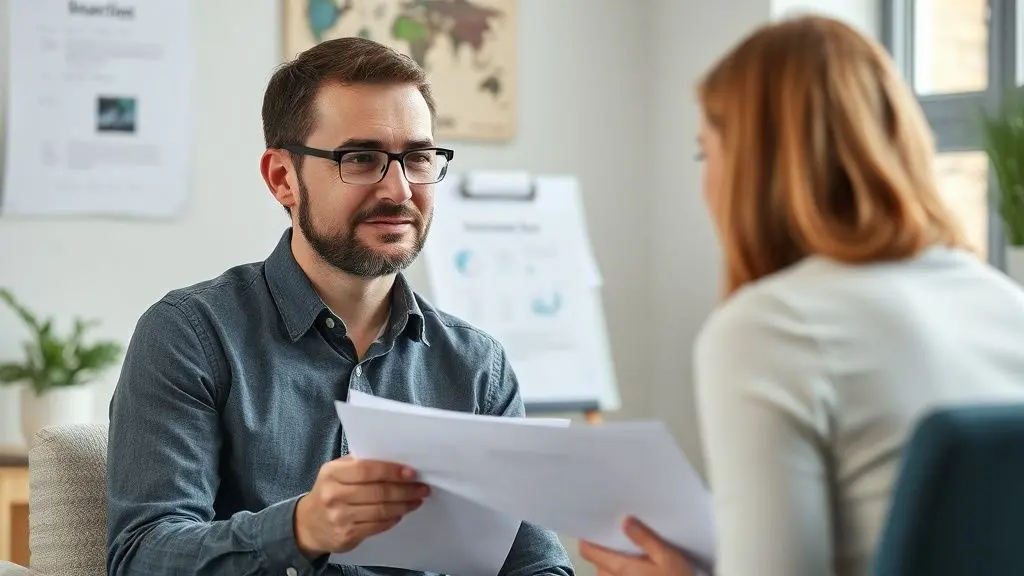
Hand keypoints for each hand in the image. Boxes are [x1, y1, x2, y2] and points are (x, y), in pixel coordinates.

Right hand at [294, 456, 429, 556]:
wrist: (308, 524)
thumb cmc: (329, 492)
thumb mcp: (335, 472)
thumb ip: (359, 463)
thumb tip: (394, 459)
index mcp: (332, 473)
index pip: (367, 469)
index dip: (392, 471)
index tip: (411, 472)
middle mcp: (334, 495)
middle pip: (378, 491)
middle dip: (405, 489)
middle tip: (421, 487)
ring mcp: (340, 517)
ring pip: (381, 510)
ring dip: (404, 505)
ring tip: (416, 499)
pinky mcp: (347, 535)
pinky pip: (377, 525)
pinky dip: (393, 518)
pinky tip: (401, 512)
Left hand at [579, 517, 695, 575]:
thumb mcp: (666, 556)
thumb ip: (645, 538)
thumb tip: (625, 521)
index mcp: (619, 568)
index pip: (588, 552)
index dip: (588, 539)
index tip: (596, 526)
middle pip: (598, 563)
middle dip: (605, 550)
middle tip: (619, 535)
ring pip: (607, 574)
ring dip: (613, 564)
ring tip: (630, 550)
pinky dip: (621, 573)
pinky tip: (639, 566)